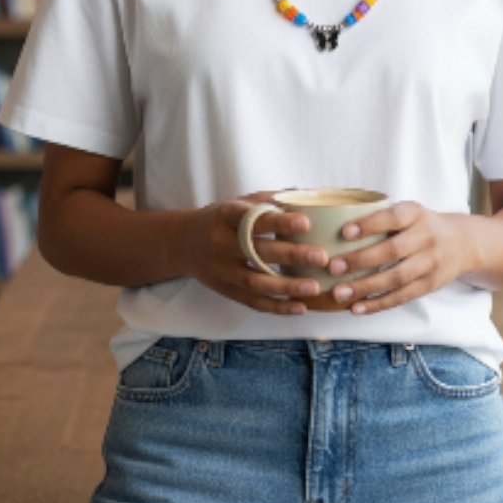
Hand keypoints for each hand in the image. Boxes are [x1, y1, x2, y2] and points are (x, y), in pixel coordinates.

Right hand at [177, 192, 328, 314]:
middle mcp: (220, 243)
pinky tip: (300, 308)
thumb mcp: (238, 203)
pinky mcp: (224, 290)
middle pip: (257, 251)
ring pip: (255, 281)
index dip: (279, 222)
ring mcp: (221, 270)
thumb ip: (270, 200)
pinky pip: (252, 301)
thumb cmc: (220, 219)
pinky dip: (276, 307)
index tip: (306, 222)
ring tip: (315, 287)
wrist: (181, 243)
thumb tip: (308, 194)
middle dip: (291, 255)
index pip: (253, 219)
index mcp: (226, 216)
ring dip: (287, 286)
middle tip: (321, 257)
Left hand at [325, 201, 474, 314]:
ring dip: (365, 287)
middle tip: (334, 267)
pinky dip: (378, 304)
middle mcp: (427, 237)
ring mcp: (431, 263)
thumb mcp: (409, 212)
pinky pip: (402, 297)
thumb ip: (381, 217)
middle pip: (392, 251)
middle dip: (361, 260)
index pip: (393, 217)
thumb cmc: (422, 225)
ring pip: (396, 278)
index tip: (344, 232)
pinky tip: (357, 307)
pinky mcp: (430, 284)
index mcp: (416, 213)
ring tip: (339, 293)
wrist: (463, 243)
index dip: (369, 225)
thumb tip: (333, 228)